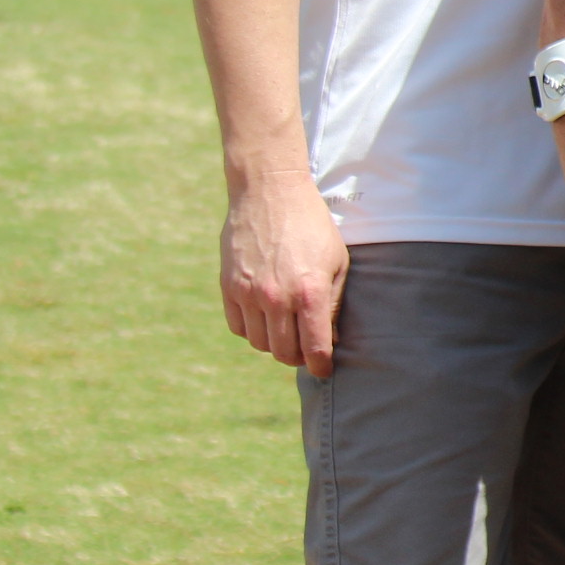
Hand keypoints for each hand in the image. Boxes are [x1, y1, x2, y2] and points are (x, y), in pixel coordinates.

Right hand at [220, 177, 348, 377]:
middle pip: (284, 353)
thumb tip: (331, 339)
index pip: (314, 349)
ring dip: (275, 344)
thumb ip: (333, 303)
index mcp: (309, 293)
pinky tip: (265, 318)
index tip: (324, 371)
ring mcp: (248, 294)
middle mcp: (276, 299)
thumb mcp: (337, 261)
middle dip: (299, 357)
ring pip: (260, 344)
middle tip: (307, 350)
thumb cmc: (312, 226)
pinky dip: (252, 330)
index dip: (321, 366)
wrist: (269, 193)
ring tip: (288, 330)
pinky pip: (238, 327)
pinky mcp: (228, 287)